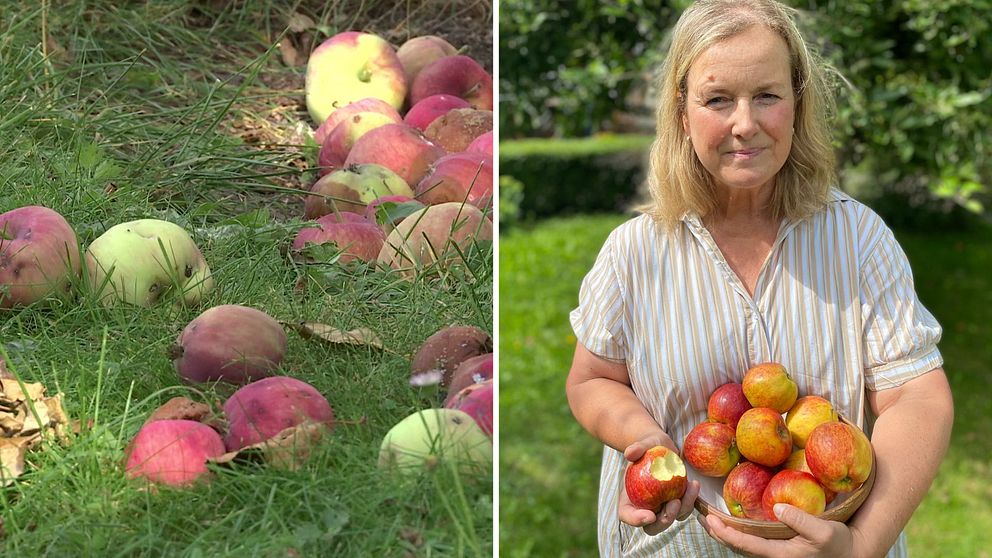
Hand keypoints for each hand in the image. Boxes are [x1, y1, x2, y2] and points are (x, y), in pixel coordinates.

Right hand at [618, 435, 700, 535]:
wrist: (662, 448)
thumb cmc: (649, 446)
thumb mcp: (643, 444)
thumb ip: (636, 448)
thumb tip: (629, 453)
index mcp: (628, 498)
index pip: (627, 515)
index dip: (636, 520)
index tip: (649, 515)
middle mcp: (644, 507)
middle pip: (652, 527)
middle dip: (664, 521)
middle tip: (674, 503)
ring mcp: (661, 508)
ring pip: (672, 519)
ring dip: (683, 508)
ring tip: (690, 487)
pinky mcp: (676, 503)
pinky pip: (684, 509)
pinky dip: (691, 500)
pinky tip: (694, 484)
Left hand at [697, 503, 860, 556]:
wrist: (852, 553)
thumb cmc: (838, 542)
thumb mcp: (824, 530)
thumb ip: (800, 519)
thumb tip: (777, 506)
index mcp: (780, 554)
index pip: (745, 544)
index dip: (726, 533)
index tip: (710, 520)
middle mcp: (775, 556)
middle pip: (740, 546)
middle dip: (719, 533)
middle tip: (701, 516)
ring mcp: (777, 553)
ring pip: (745, 545)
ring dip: (727, 533)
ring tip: (711, 519)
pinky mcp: (781, 548)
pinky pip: (754, 541)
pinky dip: (740, 532)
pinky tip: (735, 522)